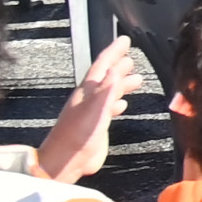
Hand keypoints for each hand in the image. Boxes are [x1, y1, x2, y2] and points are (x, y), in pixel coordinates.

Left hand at [34, 38, 146, 181]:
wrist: (66, 160)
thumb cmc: (77, 136)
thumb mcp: (95, 109)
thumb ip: (107, 89)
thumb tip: (117, 69)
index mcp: (88, 92)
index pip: (102, 65)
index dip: (113, 51)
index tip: (124, 40)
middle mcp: (89, 99)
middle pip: (106, 77)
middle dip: (119, 65)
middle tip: (131, 57)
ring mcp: (92, 112)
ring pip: (109, 92)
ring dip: (121, 83)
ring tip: (136, 78)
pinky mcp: (96, 126)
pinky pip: (109, 108)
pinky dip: (118, 102)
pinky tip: (123, 105)